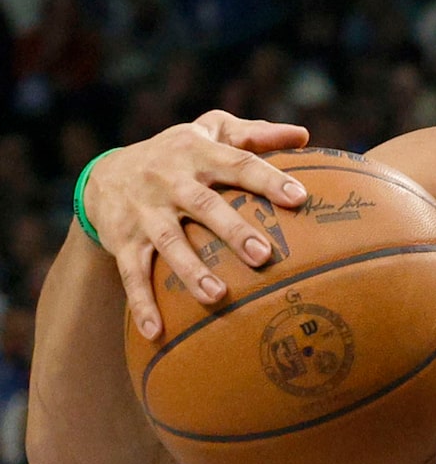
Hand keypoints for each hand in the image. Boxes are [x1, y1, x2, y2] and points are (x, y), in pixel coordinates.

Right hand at [80, 111, 309, 339]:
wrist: (103, 175)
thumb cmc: (177, 154)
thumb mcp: (209, 131)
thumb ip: (254, 134)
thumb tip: (304, 136)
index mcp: (198, 152)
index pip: (238, 163)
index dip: (268, 179)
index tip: (299, 198)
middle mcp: (169, 181)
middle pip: (204, 205)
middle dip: (233, 231)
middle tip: (264, 255)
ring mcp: (144, 212)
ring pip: (169, 242)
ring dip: (191, 270)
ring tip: (217, 295)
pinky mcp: (122, 241)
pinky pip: (131, 274)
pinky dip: (142, 303)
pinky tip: (156, 333)